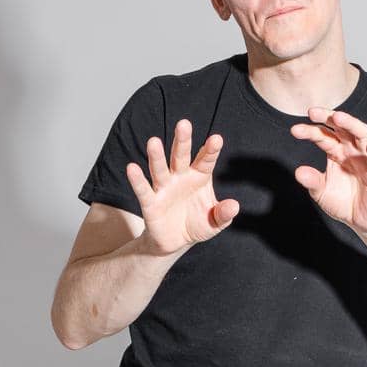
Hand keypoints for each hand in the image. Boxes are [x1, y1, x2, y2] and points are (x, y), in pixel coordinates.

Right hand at [126, 119, 239, 254]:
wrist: (176, 242)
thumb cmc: (197, 224)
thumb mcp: (214, 222)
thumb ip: (223, 214)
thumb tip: (234, 206)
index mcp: (199, 176)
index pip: (205, 160)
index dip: (211, 150)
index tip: (216, 139)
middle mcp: (180, 177)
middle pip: (181, 156)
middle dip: (182, 141)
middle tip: (183, 124)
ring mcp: (164, 188)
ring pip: (160, 168)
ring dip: (157, 156)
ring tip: (154, 141)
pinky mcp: (150, 203)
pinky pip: (143, 190)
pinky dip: (137, 180)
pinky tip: (132, 168)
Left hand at [290, 107, 366, 237]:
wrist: (362, 221)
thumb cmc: (343, 202)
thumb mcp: (321, 192)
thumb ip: (312, 181)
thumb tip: (298, 172)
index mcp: (336, 152)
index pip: (323, 135)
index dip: (310, 131)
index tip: (294, 130)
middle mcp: (351, 151)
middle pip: (343, 127)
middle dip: (329, 117)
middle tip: (312, 112)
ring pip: (362, 135)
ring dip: (351, 124)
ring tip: (338, 117)